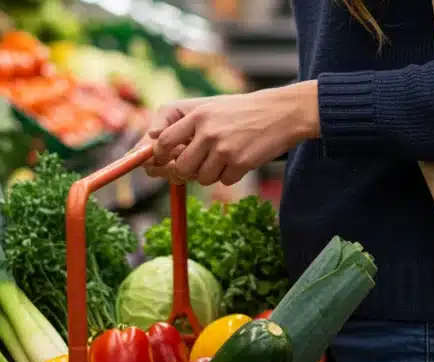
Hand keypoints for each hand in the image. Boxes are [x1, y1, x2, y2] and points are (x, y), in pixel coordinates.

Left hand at [144, 82, 319, 185]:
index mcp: (198, 115)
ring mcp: (224, 148)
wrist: (282, 113)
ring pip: (202, 178)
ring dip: (211, 174)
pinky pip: (224, 181)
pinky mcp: (241, 163)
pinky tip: (240, 159)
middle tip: (196, 166)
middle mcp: (208, 131)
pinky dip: (230, 174)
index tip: (162, 161)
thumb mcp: (211, 108)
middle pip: (181, 167)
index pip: (163, 140)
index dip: (159, 155)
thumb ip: (183, 124)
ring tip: (225, 157)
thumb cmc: (242, 112)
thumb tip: (151, 143)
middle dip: (185, 172)